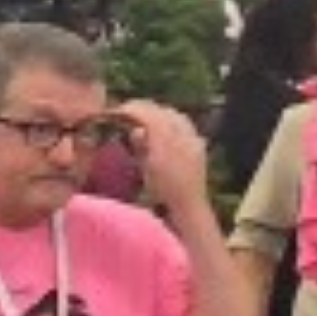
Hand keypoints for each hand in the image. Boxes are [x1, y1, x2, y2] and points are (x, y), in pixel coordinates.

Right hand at [112, 100, 214, 214]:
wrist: (188, 207)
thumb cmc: (162, 193)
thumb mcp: (146, 170)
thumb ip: (142, 146)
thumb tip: (136, 130)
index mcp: (166, 142)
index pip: (149, 114)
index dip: (132, 109)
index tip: (117, 111)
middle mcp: (183, 137)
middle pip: (162, 111)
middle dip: (144, 108)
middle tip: (127, 112)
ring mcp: (194, 140)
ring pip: (175, 115)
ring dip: (159, 113)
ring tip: (144, 118)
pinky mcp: (199, 145)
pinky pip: (185, 124)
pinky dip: (172, 121)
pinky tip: (164, 130)